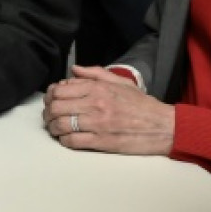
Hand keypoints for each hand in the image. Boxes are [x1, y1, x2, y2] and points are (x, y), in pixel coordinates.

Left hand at [42, 65, 174, 154]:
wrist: (162, 126)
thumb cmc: (142, 105)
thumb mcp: (120, 82)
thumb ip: (94, 74)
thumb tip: (74, 69)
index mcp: (98, 88)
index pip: (60, 89)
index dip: (50, 96)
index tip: (51, 100)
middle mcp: (95, 104)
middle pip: (56, 107)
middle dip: (48, 112)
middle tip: (49, 116)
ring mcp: (97, 123)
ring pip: (60, 125)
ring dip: (53, 128)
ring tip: (55, 129)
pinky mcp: (101, 141)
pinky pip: (72, 142)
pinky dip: (65, 141)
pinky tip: (67, 139)